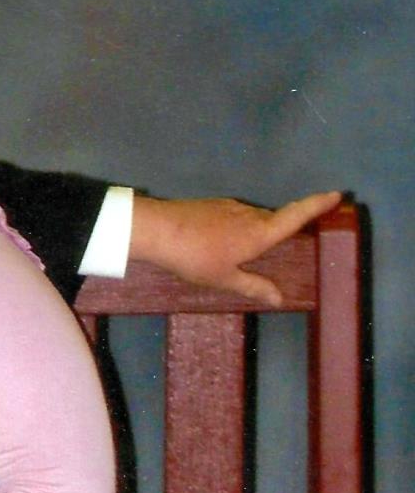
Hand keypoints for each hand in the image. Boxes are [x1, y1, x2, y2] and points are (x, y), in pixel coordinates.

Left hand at [130, 190, 341, 304]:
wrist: (155, 230)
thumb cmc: (193, 257)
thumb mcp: (224, 278)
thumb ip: (254, 286)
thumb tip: (280, 298)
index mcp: (259, 231)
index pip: (295, 215)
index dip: (317, 205)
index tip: (336, 195)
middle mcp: (249, 214)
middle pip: (275, 218)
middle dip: (284, 226)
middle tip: (290, 240)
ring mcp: (228, 207)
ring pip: (253, 217)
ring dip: (258, 229)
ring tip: (249, 250)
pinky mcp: (211, 205)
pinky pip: (235, 216)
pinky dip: (239, 227)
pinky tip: (223, 242)